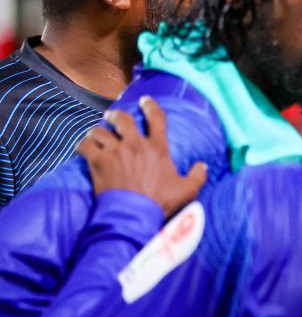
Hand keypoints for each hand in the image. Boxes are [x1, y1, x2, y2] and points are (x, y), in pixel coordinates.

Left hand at [75, 97, 206, 217]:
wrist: (133, 215)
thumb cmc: (160, 203)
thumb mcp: (187, 191)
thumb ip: (198, 176)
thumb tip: (203, 166)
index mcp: (157, 148)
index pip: (156, 118)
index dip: (151, 106)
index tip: (145, 101)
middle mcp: (135, 145)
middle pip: (122, 119)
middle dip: (116, 115)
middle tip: (112, 116)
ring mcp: (114, 152)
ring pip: (100, 131)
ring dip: (97, 131)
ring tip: (95, 133)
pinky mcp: (97, 162)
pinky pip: (85, 145)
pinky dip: (84, 144)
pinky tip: (83, 146)